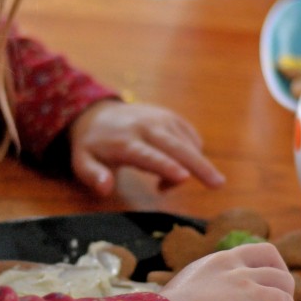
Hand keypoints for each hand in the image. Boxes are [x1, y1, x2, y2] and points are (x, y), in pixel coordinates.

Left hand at [68, 100, 225, 196]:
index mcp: (125, 142)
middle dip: (199, 165)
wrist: (98, 112)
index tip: (182, 177)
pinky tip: (174, 166)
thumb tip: (105, 188)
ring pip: (188, 145)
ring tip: (163, 186)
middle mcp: (147, 127)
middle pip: (178, 147)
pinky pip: (192, 138)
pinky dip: (191, 155)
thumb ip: (93, 176)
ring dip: (189, 168)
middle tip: (218, 184)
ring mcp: (162, 119)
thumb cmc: (93, 146)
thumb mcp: (82, 163)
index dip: (165, 167)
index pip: (148, 155)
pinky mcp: (172, 117)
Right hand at [161, 243, 294, 300]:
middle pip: (270, 254)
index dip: (259, 270)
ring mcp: (242, 278)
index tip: (256, 295)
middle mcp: (229, 264)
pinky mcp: (252, 297)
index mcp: (212, 263)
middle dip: (279, 277)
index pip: (246, 253)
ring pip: (283, 279)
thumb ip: (204, 297)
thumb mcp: (186, 296)